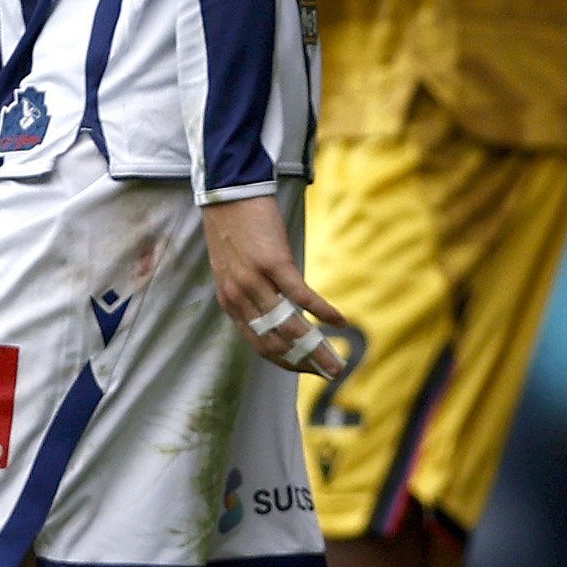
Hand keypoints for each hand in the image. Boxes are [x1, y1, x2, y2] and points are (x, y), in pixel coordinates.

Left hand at [203, 196, 358, 372]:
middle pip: (276, 343)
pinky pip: (300, 295)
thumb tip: (280, 308)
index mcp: (231, 302)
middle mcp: (240, 298)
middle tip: (329, 372)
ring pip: (289, 326)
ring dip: (316, 348)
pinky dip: (322, 311)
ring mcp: (256, 281)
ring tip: (337, 361)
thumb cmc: (234, 228)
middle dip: (305, 362)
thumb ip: (253, 292)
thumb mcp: (235, 268)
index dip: (286, 362)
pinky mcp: (273, 262)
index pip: (260, 345)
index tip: (308, 370)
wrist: (227, 194)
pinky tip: (340, 321)